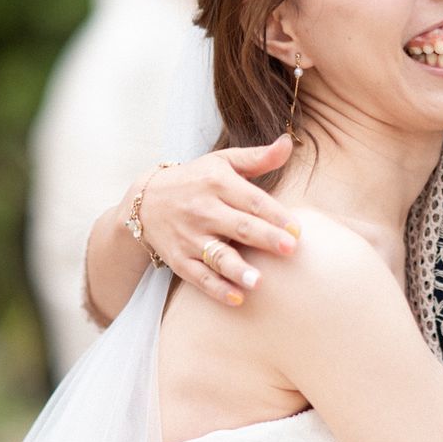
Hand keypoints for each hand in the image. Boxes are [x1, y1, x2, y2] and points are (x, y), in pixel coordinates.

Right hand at [139, 135, 301, 306]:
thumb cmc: (196, 180)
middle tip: (290, 249)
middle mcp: (203, 210)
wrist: (145, 201)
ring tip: (259, 281)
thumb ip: (258, 158)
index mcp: (217, 183)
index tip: (297, 229)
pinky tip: (237, 299)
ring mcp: (190, 237)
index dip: (275, 214)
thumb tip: (288, 142)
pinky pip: (199, 277)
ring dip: (238, 269)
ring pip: (217, 255)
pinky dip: (217, 289)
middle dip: (265, 238)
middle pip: (239, 226)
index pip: (252, 200)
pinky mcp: (179, 259)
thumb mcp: (223, 163)